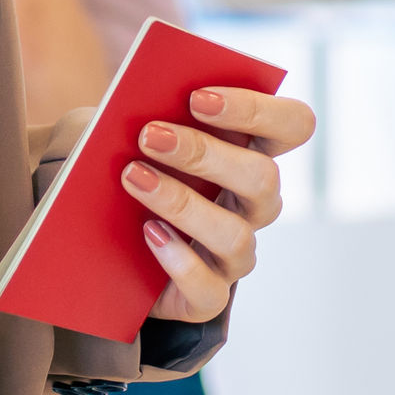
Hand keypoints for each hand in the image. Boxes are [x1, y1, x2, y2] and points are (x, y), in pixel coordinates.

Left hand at [124, 85, 317, 325]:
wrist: (101, 243)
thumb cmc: (127, 169)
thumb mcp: (128, 132)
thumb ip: (138, 110)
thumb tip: (128, 104)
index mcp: (253, 152)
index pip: (293, 125)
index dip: (256, 108)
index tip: (197, 98)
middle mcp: (255, 205)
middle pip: (264, 178)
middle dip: (205, 153)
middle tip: (148, 136)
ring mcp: (235, 254)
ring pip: (236, 236)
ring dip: (183, 204)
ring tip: (134, 179)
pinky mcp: (205, 297)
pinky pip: (210, 290)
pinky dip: (179, 262)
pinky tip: (148, 234)